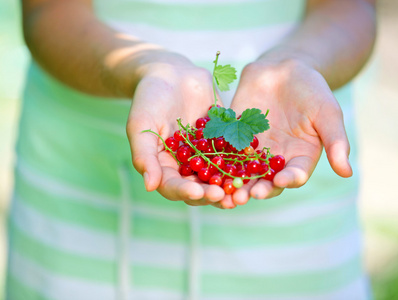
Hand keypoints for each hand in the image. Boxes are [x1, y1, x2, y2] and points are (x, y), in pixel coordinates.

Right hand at [126, 51, 235, 207]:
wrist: (172, 73)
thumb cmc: (150, 98)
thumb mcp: (140, 125)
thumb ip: (144, 155)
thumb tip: (151, 186)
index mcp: (164, 166)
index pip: (173, 186)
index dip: (185, 191)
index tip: (198, 192)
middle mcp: (186, 166)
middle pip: (199, 187)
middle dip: (211, 194)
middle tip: (224, 197)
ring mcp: (206, 155)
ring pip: (219, 176)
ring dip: (229, 186)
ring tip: (241, 192)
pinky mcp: (223, 141)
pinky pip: (234, 154)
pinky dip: (243, 162)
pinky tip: (254, 166)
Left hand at [229, 59, 351, 204]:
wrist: (284, 70)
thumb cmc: (311, 90)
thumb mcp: (327, 112)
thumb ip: (336, 140)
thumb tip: (347, 173)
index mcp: (299, 157)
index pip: (294, 174)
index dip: (288, 180)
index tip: (280, 182)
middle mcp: (275, 159)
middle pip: (265, 180)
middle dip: (256, 189)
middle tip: (245, 197)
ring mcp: (253, 150)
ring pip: (243, 171)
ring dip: (234, 182)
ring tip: (226, 191)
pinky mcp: (234, 137)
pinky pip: (225, 150)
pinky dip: (217, 160)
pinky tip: (208, 166)